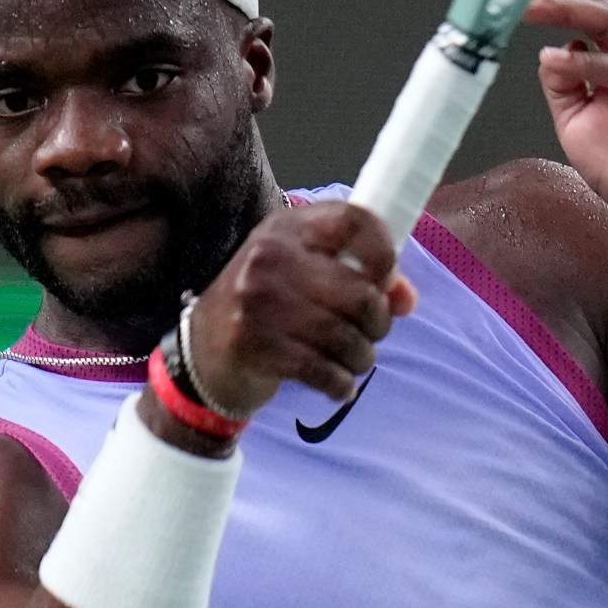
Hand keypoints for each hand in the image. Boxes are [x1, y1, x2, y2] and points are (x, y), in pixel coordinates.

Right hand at [185, 203, 417, 419]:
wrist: (201, 353)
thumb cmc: (266, 310)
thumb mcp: (304, 278)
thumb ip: (359, 280)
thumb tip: (405, 299)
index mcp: (287, 229)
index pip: (352, 220)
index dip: (383, 251)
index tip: (386, 279)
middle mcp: (271, 257)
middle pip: (359, 291)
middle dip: (378, 322)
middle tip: (371, 335)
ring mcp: (259, 301)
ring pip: (344, 336)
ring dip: (361, 358)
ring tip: (355, 363)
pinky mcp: (254, 344)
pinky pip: (322, 370)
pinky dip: (340, 385)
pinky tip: (339, 388)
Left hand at [526, 0, 607, 244]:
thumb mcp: (581, 119)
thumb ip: (565, 84)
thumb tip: (551, 51)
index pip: (601, 16)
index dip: (561, 6)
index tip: (523, 5)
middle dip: (563, 4)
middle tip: (526, 1)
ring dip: (574, 18)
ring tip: (536, 14)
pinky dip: (591, 64)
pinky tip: (560, 61)